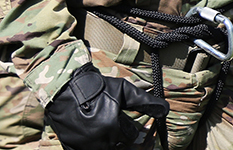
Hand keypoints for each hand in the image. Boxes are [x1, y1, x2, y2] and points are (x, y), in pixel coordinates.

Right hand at [44, 63, 168, 149]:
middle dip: (123, 142)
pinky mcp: (70, 147)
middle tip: (121, 133)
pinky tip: (96, 138)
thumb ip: (145, 103)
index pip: (131, 138)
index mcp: (112, 128)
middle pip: (118, 148)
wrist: (66, 88)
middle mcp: (97, 140)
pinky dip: (93, 146)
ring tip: (111, 134)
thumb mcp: (125, 92)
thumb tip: (166, 110)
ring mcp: (82, 146)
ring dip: (110, 144)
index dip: (134, 133)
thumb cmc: (98, 88)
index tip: (135, 130)